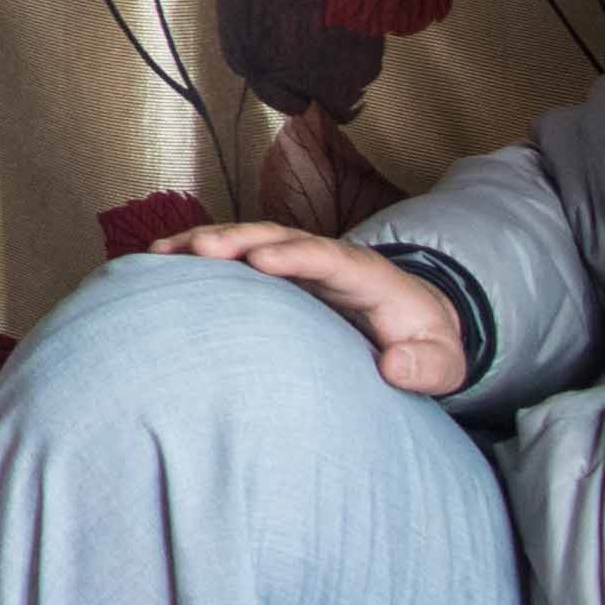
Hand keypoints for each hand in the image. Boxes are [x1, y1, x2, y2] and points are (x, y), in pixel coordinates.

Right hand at [144, 221, 472, 397]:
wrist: (413, 322)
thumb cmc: (424, 343)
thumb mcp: (444, 362)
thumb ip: (428, 366)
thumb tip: (394, 367)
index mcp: (366, 275)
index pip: (329, 257)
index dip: (296, 255)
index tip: (263, 261)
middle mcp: (325, 257)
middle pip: (277, 237)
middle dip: (237, 239)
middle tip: (198, 250)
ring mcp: (296, 260)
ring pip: (248, 240)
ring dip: (206, 242)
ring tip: (162, 253)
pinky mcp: (275, 271)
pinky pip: (234, 257)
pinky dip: (198, 255)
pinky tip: (160, 262)